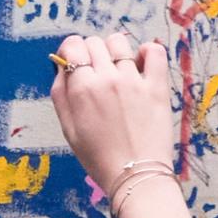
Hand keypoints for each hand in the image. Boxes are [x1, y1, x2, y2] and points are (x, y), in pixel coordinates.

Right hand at [51, 30, 176, 194]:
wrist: (134, 175)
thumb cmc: (98, 156)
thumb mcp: (68, 129)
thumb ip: (60, 94)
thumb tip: (62, 67)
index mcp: (81, 89)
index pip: (73, 46)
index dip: (71, 51)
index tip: (75, 63)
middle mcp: (106, 78)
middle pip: (95, 42)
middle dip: (90, 52)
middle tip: (95, 72)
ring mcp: (134, 79)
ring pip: (120, 42)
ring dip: (115, 50)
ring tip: (118, 69)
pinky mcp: (156, 85)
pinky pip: (154, 51)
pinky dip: (146, 51)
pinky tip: (141, 64)